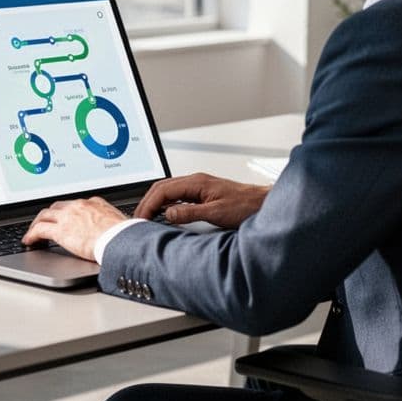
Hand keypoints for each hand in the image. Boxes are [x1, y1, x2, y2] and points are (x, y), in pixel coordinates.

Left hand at [22, 197, 127, 261]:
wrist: (121, 240)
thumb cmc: (125, 236)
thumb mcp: (120, 224)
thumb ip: (112, 224)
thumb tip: (116, 233)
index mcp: (94, 203)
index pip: (75, 205)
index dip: (66, 212)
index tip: (64, 218)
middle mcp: (79, 206)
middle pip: (57, 207)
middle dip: (49, 215)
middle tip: (44, 223)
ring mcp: (68, 216)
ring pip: (45, 215)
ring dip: (38, 223)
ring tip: (33, 232)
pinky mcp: (60, 230)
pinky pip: (40, 229)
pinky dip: (32, 234)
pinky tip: (29, 241)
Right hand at [134, 172, 267, 228]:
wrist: (263, 204)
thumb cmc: (246, 206)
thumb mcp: (216, 213)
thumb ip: (190, 213)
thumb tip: (168, 214)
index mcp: (196, 182)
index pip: (162, 190)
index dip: (148, 204)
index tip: (141, 218)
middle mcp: (195, 182)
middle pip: (161, 188)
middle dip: (146, 203)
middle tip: (138, 219)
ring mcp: (198, 187)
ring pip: (168, 191)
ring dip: (154, 203)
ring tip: (146, 217)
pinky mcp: (202, 194)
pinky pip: (177, 196)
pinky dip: (165, 204)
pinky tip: (163, 214)